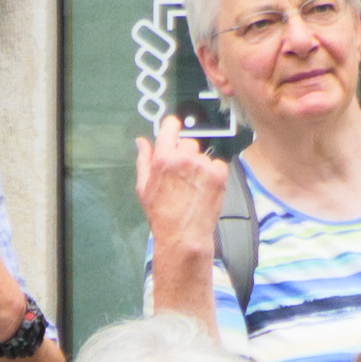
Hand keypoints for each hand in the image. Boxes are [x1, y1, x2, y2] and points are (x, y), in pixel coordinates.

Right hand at [134, 120, 228, 274]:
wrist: (183, 235)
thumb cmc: (161, 214)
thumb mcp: (144, 187)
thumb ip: (143, 160)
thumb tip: (141, 142)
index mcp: (163, 157)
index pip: (171, 126)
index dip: (172, 128)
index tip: (174, 132)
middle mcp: (184, 157)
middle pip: (188, 143)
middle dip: (185, 155)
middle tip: (182, 176)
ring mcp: (203, 165)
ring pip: (202, 156)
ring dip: (199, 166)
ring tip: (193, 187)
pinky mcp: (218, 174)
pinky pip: (217, 165)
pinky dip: (213, 174)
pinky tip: (205, 189)